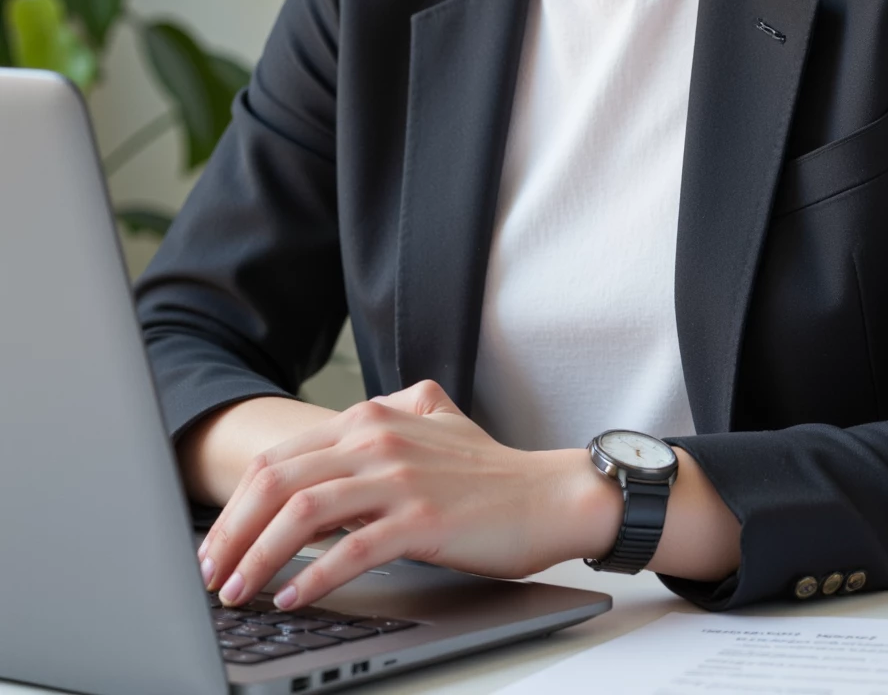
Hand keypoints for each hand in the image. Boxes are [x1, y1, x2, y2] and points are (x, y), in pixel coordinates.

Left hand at [195, 380, 620, 609]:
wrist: (549, 495)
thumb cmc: (488, 472)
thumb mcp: (428, 425)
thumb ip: (382, 423)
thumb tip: (338, 439)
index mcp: (372, 417)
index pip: (281, 456)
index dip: (237, 502)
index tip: (217, 542)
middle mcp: (378, 438)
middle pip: (278, 480)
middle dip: (232, 531)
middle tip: (211, 572)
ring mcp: (400, 477)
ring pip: (303, 512)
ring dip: (259, 556)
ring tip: (238, 590)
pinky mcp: (422, 519)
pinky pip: (350, 549)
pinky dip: (312, 576)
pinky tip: (293, 598)